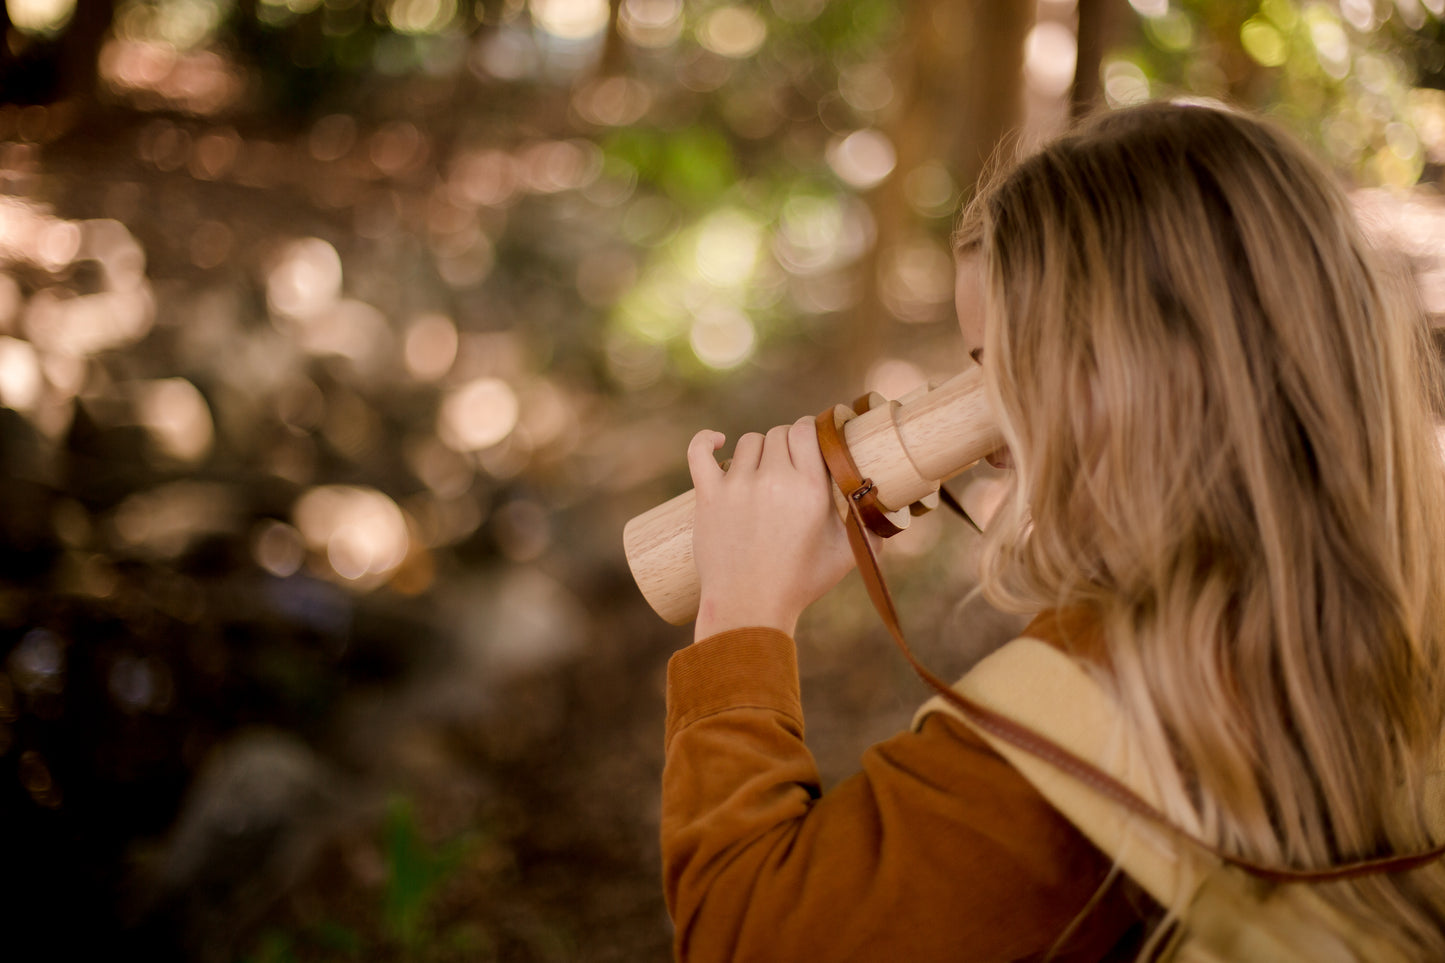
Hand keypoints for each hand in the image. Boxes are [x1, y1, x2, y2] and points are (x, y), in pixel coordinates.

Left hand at [687, 415, 855, 642]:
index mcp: (808, 488)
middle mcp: (773, 480)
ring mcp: (736, 486)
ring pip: (748, 442)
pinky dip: (706, 442)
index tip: (812, 440)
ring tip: (763, 471)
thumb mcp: (845, 556)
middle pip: (779, 433)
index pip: (806, 430)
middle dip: (788, 444)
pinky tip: (716, 443)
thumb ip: (869, 527)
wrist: (748, 608)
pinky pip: (699, 452)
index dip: (810, 429)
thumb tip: (892, 511)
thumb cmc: (799, 584)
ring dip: (758, 450)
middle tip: (790, 465)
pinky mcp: (708, 497)